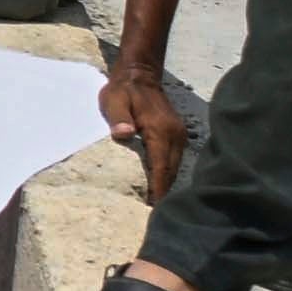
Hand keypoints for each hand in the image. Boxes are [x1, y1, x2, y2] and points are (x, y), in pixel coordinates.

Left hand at [103, 59, 187, 202]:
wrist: (139, 74)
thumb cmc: (122, 90)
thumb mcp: (113, 101)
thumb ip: (118, 118)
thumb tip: (124, 134)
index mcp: (159, 130)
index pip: (161, 166)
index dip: (158, 188)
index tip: (154, 209)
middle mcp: (174, 135)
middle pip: (172, 171)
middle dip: (164, 193)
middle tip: (153, 216)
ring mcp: (178, 135)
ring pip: (176, 167)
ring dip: (167, 185)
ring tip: (156, 207)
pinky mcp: (177, 135)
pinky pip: (175, 160)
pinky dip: (168, 174)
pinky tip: (159, 186)